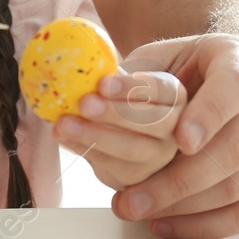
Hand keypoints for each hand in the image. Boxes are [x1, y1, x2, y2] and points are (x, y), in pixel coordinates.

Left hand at [51, 70, 184, 189]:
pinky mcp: (139, 175)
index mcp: (174, 95)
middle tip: (84, 104)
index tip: (102, 84)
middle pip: (154, 121)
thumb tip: (82, 62)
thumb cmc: (119, 97)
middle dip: (116, 113)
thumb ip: (110, 72)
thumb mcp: (120, 80)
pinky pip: (112, 165)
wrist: (118, 133)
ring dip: (95, 135)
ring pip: (133, 148)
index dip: (131, 87)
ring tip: (64, 123)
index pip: (161, 90)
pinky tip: (63, 136)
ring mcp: (160, 155)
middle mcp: (175, 127)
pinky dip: (83, 149)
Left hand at [109, 34, 238, 238]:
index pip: (234, 88)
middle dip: (180, 180)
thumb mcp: (165, 55)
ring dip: (184, 207)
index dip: (209, 116)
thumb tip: (103, 94)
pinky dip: (204, 226)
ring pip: (238, 186)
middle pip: (235, 149)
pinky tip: (164, 224)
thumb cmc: (191, 67)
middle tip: (133, 197)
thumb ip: (140, 75)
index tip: (179, 140)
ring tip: (137, 210)